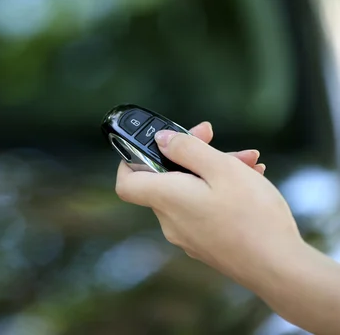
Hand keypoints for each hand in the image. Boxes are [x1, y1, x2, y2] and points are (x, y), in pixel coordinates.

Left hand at [115, 127, 301, 282]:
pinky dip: (220, 190)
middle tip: (212, 136)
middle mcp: (170, 219)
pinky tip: (249, 180)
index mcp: (166, 198)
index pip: (126, 181)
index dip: (131, 159)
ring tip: (247, 161)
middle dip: (190, 155)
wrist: (280, 269)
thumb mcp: (220, 168)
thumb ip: (186, 149)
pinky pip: (202, 208)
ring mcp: (187, 235)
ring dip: (213, 170)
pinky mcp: (205, 244)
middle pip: (165, 179)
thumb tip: (161, 140)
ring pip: (190, 191)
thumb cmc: (251, 216)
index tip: (154, 143)